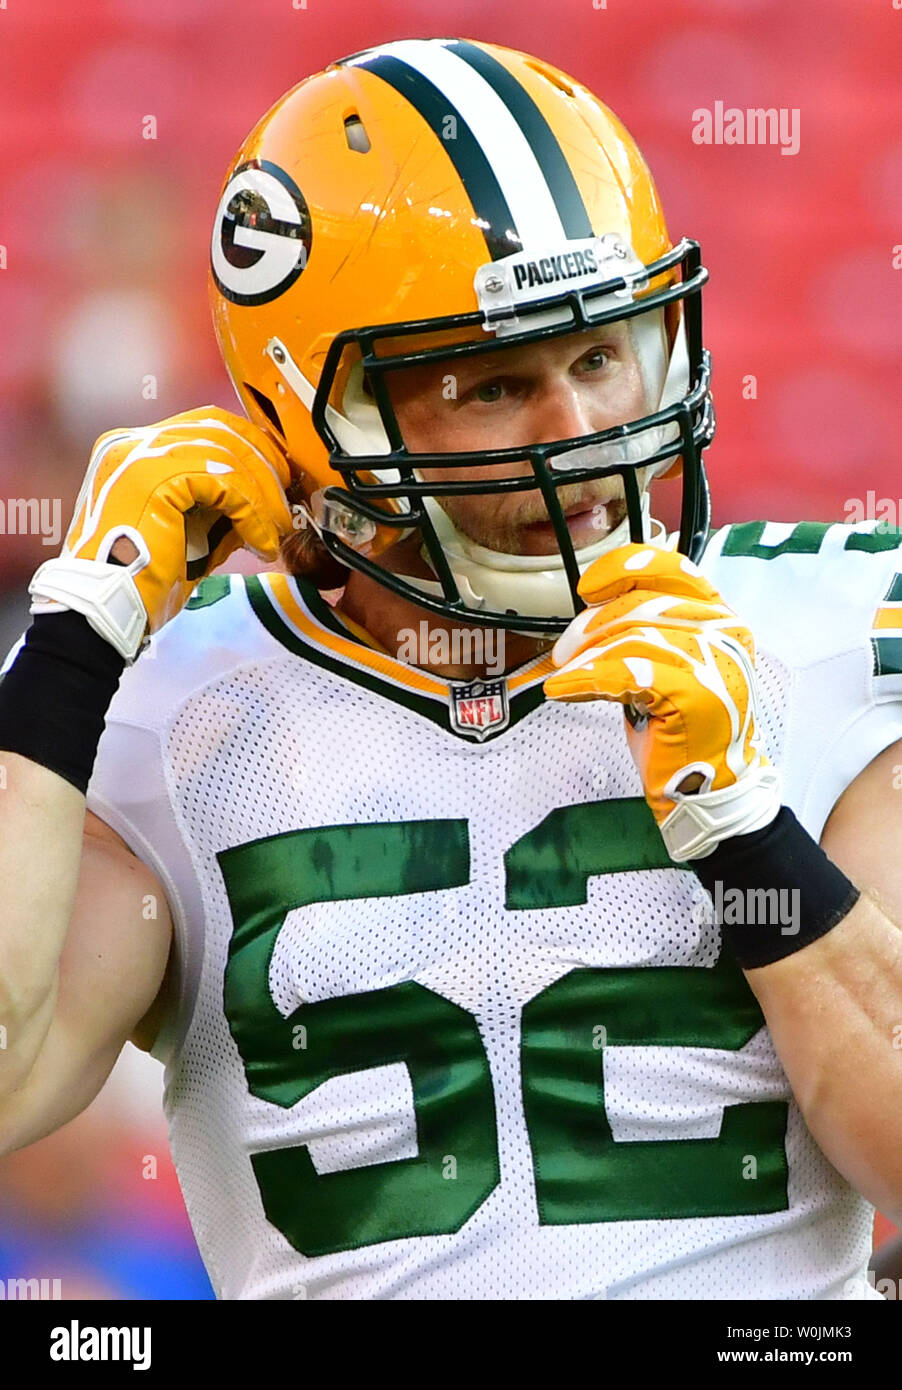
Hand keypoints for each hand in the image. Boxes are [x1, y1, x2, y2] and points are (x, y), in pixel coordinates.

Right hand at [29, 406, 292, 659]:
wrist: (103, 612)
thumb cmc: (140, 583)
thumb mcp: (190, 532)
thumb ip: (219, 507)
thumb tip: (265, 500)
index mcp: (134, 451)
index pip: (206, 426)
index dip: (251, 449)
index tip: (279, 481)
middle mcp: (132, 444)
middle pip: (220, 429)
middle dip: (264, 464)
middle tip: (287, 502)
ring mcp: (139, 456)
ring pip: (227, 454)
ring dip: (263, 494)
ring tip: (277, 530)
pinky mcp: (154, 479)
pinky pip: (224, 484)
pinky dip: (252, 514)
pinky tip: (261, 544)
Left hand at [543, 543, 780, 859]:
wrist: (712, 789)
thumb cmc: (684, 727)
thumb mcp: (670, 664)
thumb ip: (648, 630)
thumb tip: (594, 609)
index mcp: (720, 617)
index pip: (673, 568)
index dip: (626, 568)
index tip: (589, 585)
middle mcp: (724, 632)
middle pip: (642, 604)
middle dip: (593, 625)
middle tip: (565, 650)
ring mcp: (712, 662)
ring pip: (632, 637)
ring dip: (587, 656)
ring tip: (565, 674)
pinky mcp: (693, 694)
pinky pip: (628, 673)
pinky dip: (587, 679)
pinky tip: (562, 689)